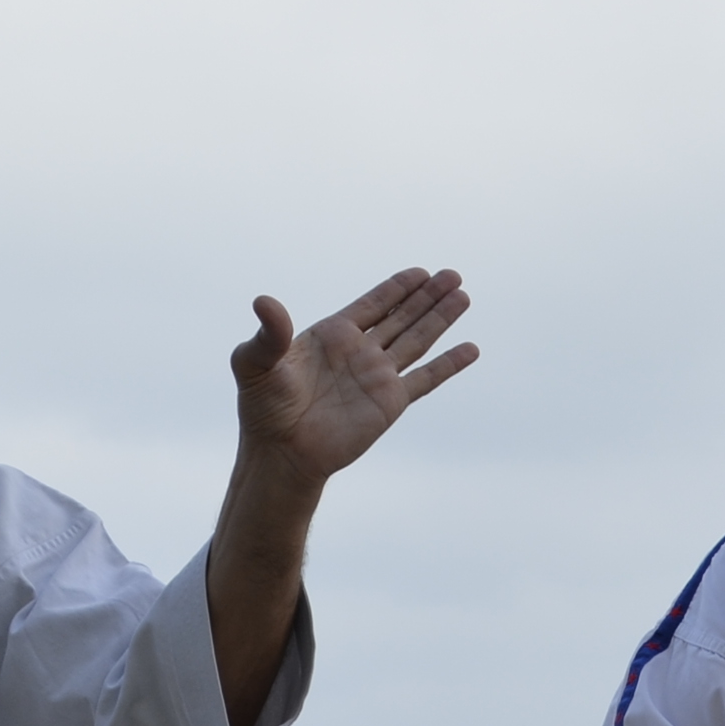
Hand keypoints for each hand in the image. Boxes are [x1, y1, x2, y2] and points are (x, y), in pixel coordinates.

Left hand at [228, 267, 479, 487]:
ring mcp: (378, 377)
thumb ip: (267, 332)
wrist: (281, 454)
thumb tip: (264, 301)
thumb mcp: (254, 363)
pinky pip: (425, 379)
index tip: (420, 271)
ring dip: (441, 318)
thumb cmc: (263, 409)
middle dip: (427, 295)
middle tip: (452, 275)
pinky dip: (448, 364)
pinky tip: (470, 349)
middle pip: (402, 316)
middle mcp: (360, 352)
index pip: (373, 304)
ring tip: (463, 295)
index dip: (397, 287)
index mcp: (333, 335)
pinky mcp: (390, 403)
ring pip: (418, 340)